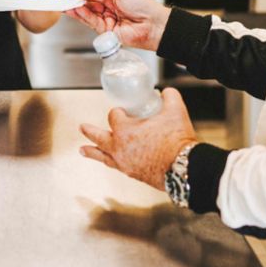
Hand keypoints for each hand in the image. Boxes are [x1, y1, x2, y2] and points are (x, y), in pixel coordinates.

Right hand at [66, 0, 170, 51]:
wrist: (153, 23)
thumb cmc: (143, 5)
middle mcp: (107, 8)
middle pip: (87, 3)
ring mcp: (106, 19)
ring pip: (87, 13)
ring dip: (76, 7)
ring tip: (66, 1)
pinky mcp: (105, 31)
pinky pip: (91, 21)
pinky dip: (82, 15)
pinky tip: (77, 9)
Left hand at [80, 88, 197, 189]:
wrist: (183, 168)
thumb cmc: (176, 141)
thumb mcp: (175, 111)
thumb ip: (169, 97)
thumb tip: (167, 92)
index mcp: (125, 130)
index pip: (113, 116)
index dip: (118, 112)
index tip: (123, 111)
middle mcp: (119, 147)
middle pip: (99, 137)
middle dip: (90, 132)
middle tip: (82, 128)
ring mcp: (124, 163)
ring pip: (103, 156)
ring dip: (92, 151)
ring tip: (83, 150)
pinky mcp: (132, 174)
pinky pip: (116, 167)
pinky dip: (111, 162)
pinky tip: (111, 163)